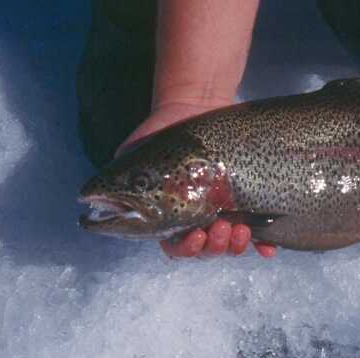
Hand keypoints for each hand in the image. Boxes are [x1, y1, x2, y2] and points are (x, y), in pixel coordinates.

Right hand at [119, 0, 268, 258]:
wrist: (199, 104)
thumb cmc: (163, 131)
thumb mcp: (135, 153)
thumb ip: (119, 178)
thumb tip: (90, 199)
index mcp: (171, 217)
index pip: (176, 248)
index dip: (185, 250)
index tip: (194, 235)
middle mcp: (199, 219)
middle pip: (206, 251)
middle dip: (214, 247)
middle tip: (221, 230)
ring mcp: (225, 212)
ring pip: (231, 244)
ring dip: (235, 245)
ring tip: (239, 229)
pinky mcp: (248, 202)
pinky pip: (260, 233)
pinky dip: (264, 246)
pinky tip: (268, 250)